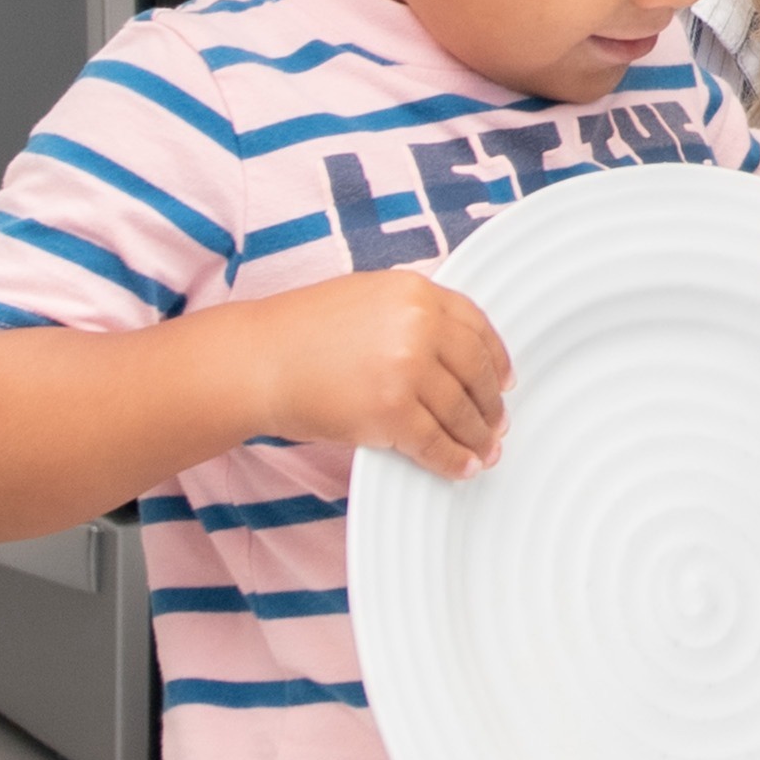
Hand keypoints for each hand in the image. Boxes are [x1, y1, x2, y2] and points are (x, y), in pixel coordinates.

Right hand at [236, 271, 511, 478]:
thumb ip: (412, 314)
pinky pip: (436, 442)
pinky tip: (463, 467)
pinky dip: (454, 459)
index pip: (477, 328)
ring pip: (461, 411)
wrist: (254, 361)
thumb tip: (458, 350)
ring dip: (478, 437)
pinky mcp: (391, 412)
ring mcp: (407, 369)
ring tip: (486, 451)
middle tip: (498, 423)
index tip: (505, 381)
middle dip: (491, 404)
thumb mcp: (366, 298)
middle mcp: (419, 326)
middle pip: (477, 371)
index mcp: (416, 292)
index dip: (497, 360)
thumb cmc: (300, 332)